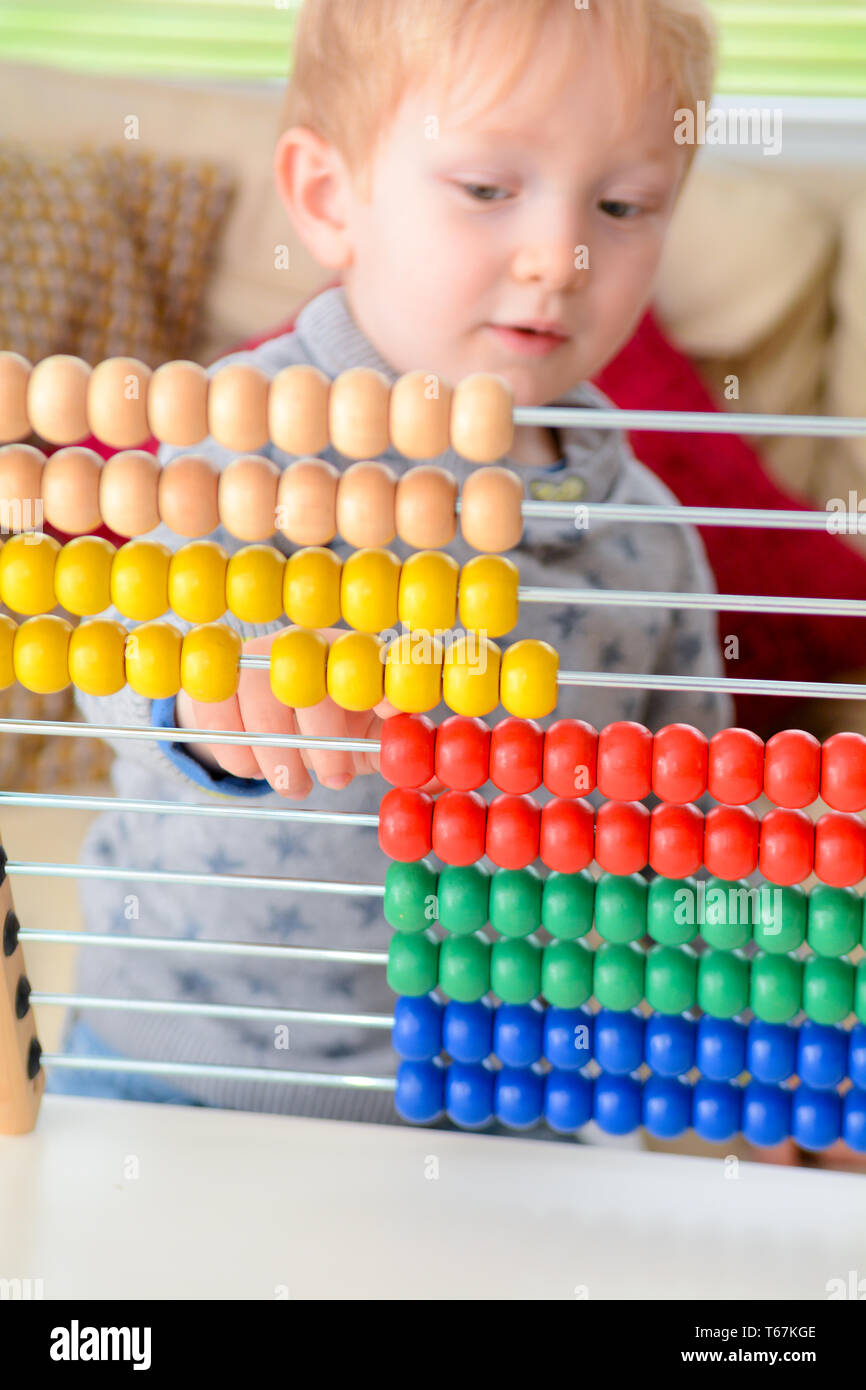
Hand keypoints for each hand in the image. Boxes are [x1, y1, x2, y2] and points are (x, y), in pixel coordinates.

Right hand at [175, 627, 442, 798]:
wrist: (256, 710)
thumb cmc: (330, 724)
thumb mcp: (368, 732)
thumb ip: (398, 748)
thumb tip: (436, 777)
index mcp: (347, 653)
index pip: (367, 659)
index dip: (379, 683)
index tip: (390, 712)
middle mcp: (300, 645)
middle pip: (307, 680)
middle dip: (322, 738)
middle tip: (337, 780)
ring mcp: (250, 659)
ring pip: (258, 701)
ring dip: (278, 755)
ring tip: (297, 786)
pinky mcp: (211, 682)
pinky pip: (217, 719)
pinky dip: (238, 754)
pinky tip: (257, 768)